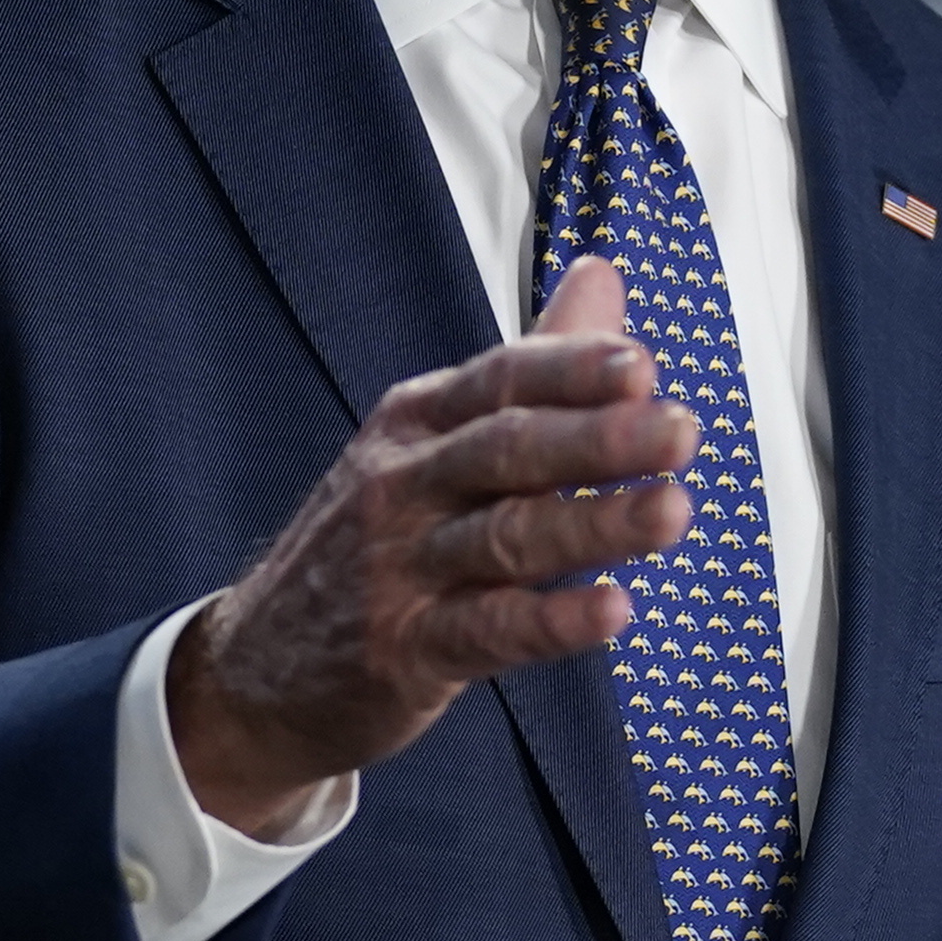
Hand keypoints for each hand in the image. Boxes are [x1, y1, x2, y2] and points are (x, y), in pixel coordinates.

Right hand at [166, 255, 690, 838]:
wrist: (260, 665)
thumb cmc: (377, 541)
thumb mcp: (434, 442)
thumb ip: (531, 368)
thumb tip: (603, 275)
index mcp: (418, 421)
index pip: (500, 381)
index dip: (570, 370)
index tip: (642, 363)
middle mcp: (404, 483)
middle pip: (507, 450)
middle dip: (597, 439)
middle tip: (680, 432)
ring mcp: (399, 567)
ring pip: (506, 538)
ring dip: (593, 524)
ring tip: (672, 512)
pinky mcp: (405, 649)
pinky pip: (487, 630)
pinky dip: (552, 621)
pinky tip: (614, 611)